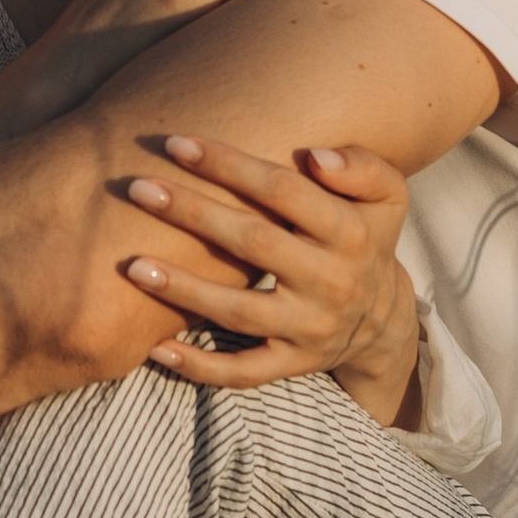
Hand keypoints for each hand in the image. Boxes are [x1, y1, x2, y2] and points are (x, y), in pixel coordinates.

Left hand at [117, 137, 419, 427]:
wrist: (384, 320)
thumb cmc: (365, 238)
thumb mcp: (385, 197)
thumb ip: (363, 166)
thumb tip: (316, 156)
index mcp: (350, 233)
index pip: (284, 191)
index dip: (230, 165)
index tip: (178, 144)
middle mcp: (331, 282)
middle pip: (254, 244)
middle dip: (193, 213)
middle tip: (138, 189)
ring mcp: (309, 329)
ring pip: (239, 312)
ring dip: (183, 290)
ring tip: (132, 266)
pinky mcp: (291, 364)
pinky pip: (241, 373)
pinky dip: (198, 366)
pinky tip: (154, 346)